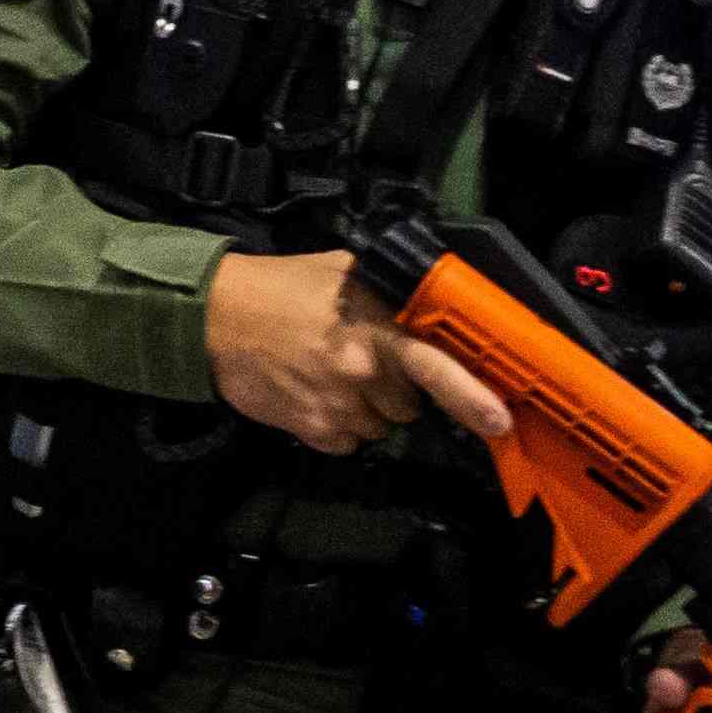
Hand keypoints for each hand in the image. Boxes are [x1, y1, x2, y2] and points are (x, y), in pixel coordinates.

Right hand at [204, 250, 509, 457]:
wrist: (213, 316)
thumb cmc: (278, 288)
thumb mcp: (343, 271)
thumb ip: (390, 292)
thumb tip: (431, 305)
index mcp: (374, 330)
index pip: (435, 367)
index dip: (472, 397)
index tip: (498, 421)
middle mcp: (359, 373)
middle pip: (409, 405)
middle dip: (395, 388)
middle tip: (362, 361)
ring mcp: (335, 406)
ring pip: (379, 425)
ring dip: (364, 408)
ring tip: (329, 374)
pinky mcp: (311, 429)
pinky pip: (348, 441)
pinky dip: (336, 424)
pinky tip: (313, 393)